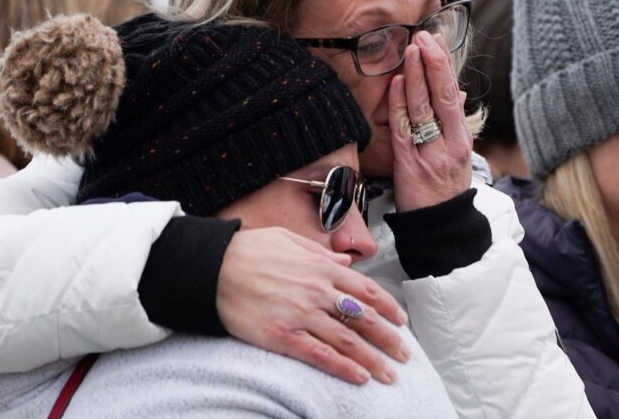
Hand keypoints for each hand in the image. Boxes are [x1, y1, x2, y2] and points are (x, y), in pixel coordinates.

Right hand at [216, 227, 409, 384]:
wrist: (214, 266)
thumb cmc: (249, 250)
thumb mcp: (290, 240)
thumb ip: (321, 253)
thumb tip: (345, 261)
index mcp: (322, 267)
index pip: (367, 289)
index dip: (388, 308)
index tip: (401, 320)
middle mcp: (318, 291)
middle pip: (365, 318)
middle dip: (389, 338)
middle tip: (404, 354)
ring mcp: (302, 314)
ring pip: (348, 340)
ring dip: (373, 360)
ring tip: (389, 375)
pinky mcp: (284, 336)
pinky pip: (321, 355)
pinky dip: (343, 368)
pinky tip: (360, 377)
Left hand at [389, 30, 471, 211]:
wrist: (441, 227)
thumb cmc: (445, 189)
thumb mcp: (457, 155)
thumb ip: (453, 123)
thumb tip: (456, 91)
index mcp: (461, 139)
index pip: (453, 95)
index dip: (445, 67)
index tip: (436, 41)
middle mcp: (450, 144)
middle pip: (442, 97)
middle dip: (433, 64)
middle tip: (423, 36)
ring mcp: (431, 155)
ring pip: (423, 110)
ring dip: (417, 77)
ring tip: (411, 50)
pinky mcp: (410, 167)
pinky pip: (404, 131)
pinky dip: (400, 105)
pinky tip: (399, 83)